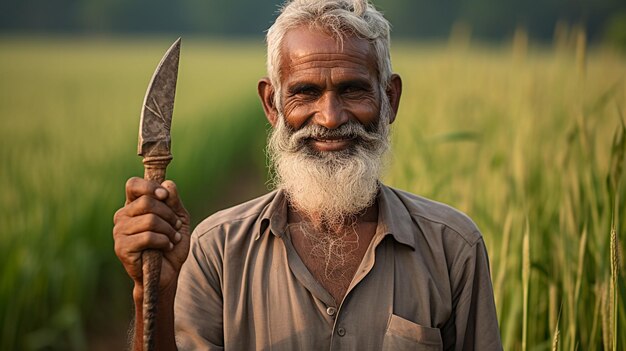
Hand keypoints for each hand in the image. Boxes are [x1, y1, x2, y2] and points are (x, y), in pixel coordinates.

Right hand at [113, 177, 190, 295]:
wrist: (168, 272)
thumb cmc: (171, 243)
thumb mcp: (179, 218)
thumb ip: (174, 201)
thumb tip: (167, 184)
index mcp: (133, 205)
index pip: (133, 185)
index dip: (150, 187)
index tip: (165, 196)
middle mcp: (122, 216)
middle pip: (147, 201)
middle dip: (169, 214)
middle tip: (176, 226)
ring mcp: (119, 232)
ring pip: (150, 220)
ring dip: (169, 230)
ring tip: (173, 238)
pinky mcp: (122, 248)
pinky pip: (148, 237)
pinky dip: (164, 241)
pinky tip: (167, 247)